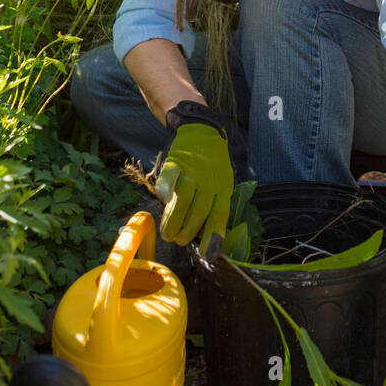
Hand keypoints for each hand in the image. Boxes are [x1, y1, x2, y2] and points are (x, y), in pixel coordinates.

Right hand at [154, 121, 233, 260]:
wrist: (201, 130)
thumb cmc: (212, 163)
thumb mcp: (222, 182)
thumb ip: (215, 205)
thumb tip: (211, 238)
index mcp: (223, 187)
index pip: (220, 215)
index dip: (214, 236)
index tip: (209, 256)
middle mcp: (209, 180)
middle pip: (199, 211)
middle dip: (188, 232)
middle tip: (179, 241)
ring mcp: (192, 171)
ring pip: (183, 200)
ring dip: (173, 221)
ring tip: (168, 234)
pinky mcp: (176, 162)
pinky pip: (169, 179)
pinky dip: (164, 190)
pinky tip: (162, 201)